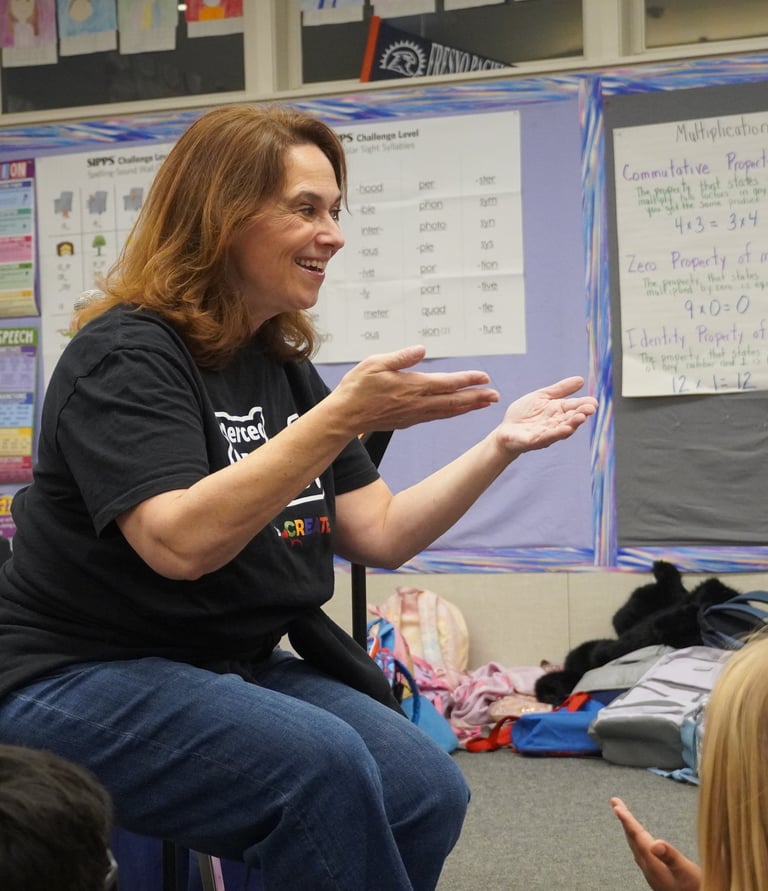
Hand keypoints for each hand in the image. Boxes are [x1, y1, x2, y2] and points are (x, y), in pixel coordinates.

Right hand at [334, 345, 498, 431]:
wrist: (344, 416)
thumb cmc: (357, 387)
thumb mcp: (375, 363)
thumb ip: (400, 357)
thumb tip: (422, 349)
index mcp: (412, 386)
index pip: (447, 383)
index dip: (468, 380)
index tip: (485, 378)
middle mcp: (417, 403)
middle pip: (454, 401)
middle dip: (477, 398)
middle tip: (496, 396)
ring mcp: (414, 415)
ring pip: (447, 412)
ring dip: (468, 407)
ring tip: (485, 404)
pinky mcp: (408, 421)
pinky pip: (436, 417)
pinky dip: (451, 414)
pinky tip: (457, 411)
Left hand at [494, 376, 596, 456]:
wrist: (505, 430)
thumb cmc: (524, 414)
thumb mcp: (542, 396)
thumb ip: (560, 389)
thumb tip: (581, 380)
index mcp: (558, 411)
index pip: (574, 407)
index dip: (584, 405)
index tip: (594, 402)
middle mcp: (555, 423)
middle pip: (570, 419)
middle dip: (581, 414)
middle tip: (590, 409)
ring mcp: (546, 433)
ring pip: (561, 429)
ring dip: (571, 424)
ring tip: (581, 418)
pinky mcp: (534, 440)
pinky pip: (546, 438)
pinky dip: (555, 434)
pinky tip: (564, 430)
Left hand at [610, 797, 701, 890]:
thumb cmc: (693, 890)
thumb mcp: (685, 871)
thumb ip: (671, 857)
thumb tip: (656, 844)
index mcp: (652, 863)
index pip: (636, 836)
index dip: (626, 819)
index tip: (616, 804)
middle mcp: (648, 867)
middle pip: (632, 838)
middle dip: (624, 819)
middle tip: (615, 802)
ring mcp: (651, 873)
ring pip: (635, 846)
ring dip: (629, 829)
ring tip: (624, 817)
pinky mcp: (657, 877)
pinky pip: (641, 852)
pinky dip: (637, 840)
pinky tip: (640, 842)